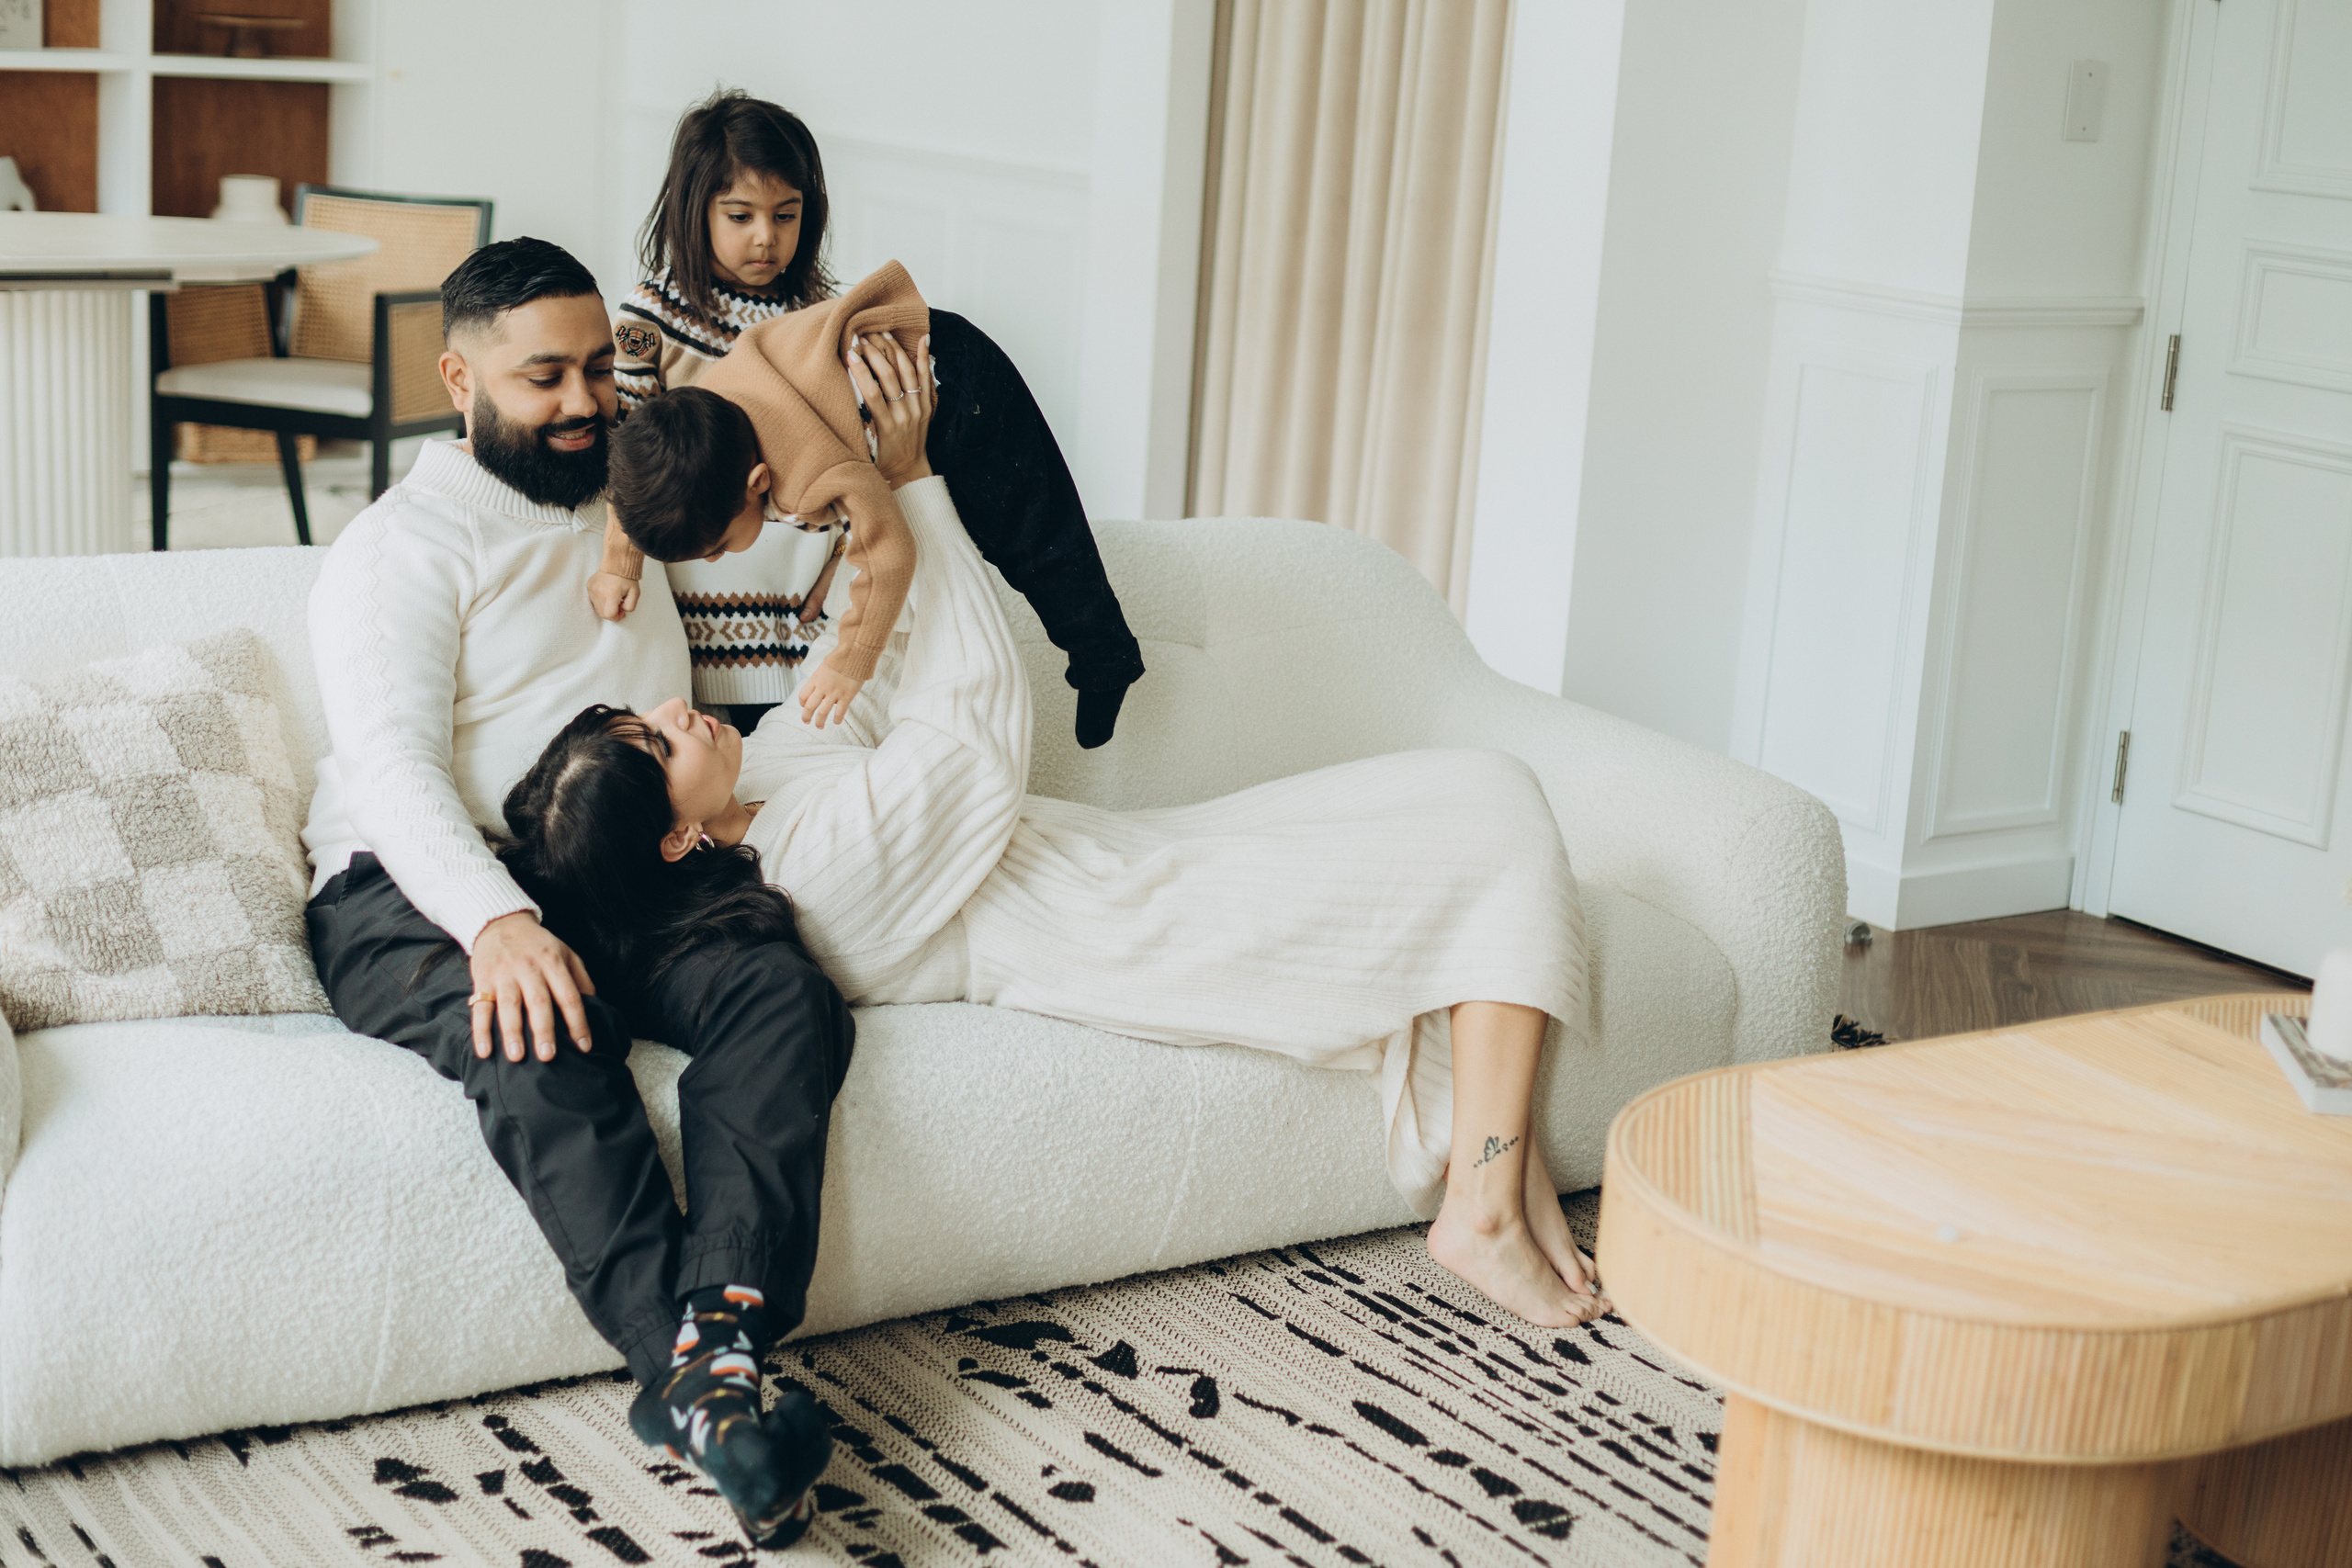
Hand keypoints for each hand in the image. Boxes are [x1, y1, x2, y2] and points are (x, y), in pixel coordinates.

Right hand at [469, 911, 596, 1062]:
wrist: (501, 923)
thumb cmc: (539, 945)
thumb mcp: (566, 954)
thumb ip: (581, 979)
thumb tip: (596, 1008)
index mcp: (554, 962)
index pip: (569, 996)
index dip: (578, 1022)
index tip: (584, 1047)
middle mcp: (529, 968)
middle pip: (539, 1002)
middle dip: (544, 1031)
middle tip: (548, 1057)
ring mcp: (504, 974)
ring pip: (509, 1005)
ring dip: (512, 1033)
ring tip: (517, 1057)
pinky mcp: (482, 979)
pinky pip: (480, 1007)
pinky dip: (481, 1031)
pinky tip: (485, 1051)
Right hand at [587, 571, 640, 621]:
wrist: (617, 562)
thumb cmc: (627, 578)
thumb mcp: (635, 594)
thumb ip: (630, 607)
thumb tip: (621, 611)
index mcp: (611, 594)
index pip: (609, 615)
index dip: (616, 617)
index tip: (621, 612)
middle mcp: (599, 592)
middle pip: (602, 613)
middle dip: (611, 613)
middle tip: (619, 605)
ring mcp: (592, 589)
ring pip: (597, 607)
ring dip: (605, 606)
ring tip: (613, 598)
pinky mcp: (589, 586)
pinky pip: (593, 600)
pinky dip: (600, 600)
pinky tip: (607, 593)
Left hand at [797, 663, 863, 729]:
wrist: (853, 655)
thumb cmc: (840, 660)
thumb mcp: (825, 667)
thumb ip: (820, 678)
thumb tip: (819, 687)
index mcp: (815, 679)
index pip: (803, 695)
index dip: (802, 703)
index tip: (804, 706)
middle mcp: (822, 688)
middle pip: (809, 706)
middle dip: (806, 716)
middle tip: (806, 722)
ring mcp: (834, 693)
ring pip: (822, 712)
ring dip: (819, 722)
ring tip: (820, 726)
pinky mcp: (846, 697)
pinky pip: (840, 712)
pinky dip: (837, 719)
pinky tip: (837, 722)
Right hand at [848, 330, 934, 487]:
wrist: (910, 472)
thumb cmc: (883, 461)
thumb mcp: (867, 446)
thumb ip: (858, 422)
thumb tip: (843, 396)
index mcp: (886, 426)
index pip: (871, 392)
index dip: (860, 370)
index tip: (849, 353)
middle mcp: (904, 415)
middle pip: (889, 376)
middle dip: (874, 353)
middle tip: (861, 336)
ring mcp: (918, 409)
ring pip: (908, 372)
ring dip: (894, 349)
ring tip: (882, 332)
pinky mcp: (928, 406)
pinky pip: (926, 378)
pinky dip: (924, 357)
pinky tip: (922, 338)